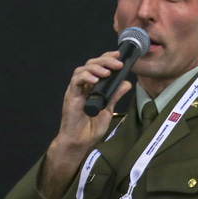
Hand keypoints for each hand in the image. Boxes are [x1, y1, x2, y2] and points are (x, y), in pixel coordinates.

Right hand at [37, 52, 133, 198]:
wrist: (79, 141)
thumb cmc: (90, 128)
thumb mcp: (108, 109)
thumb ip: (115, 95)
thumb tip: (127, 83)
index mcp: (92, 87)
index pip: (99, 66)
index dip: (108, 58)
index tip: (119, 56)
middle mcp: (83, 86)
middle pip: (91, 64)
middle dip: (105, 61)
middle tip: (117, 64)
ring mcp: (76, 90)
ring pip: (83, 69)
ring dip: (96, 68)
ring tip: (107, 73)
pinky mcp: (71, 95)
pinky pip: (76, 81)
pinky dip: (86, 77)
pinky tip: (95, 80)